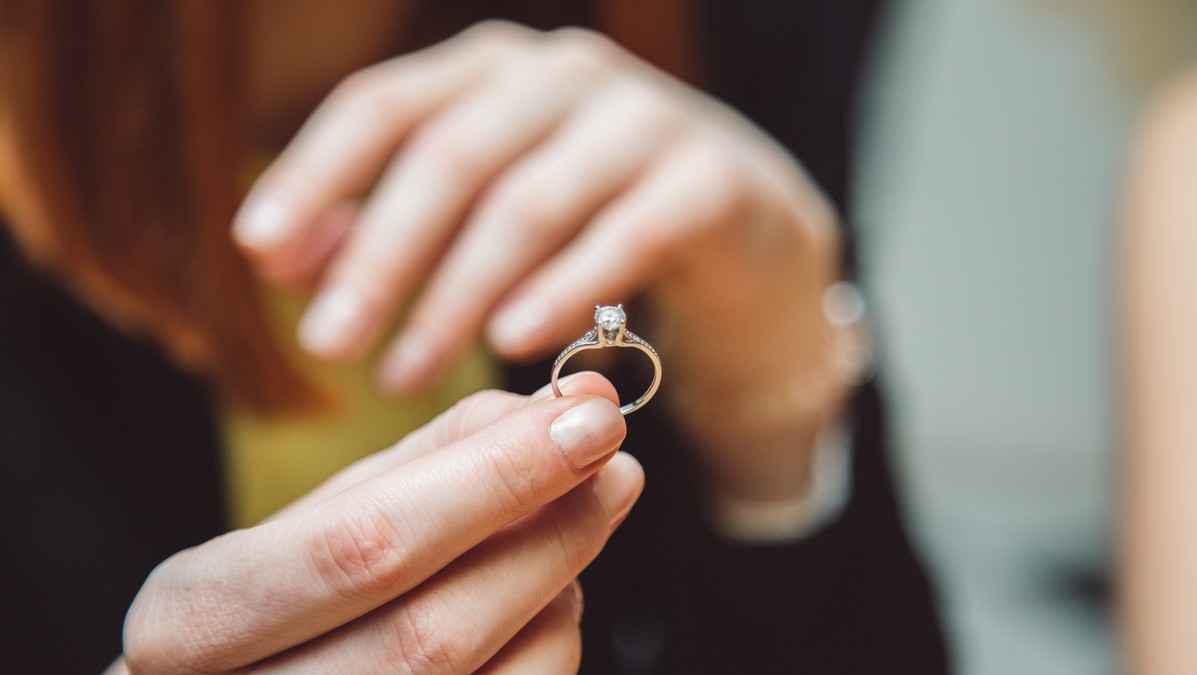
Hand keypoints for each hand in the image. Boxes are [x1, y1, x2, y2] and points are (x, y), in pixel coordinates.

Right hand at [112, 372, 640, 673]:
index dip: (491, 480)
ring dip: (558, 589)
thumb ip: (425, 460)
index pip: (364, 547)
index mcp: (192, 623)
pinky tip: (546, 598)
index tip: (586, 419)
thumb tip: (549, 412)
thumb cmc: (269, 611)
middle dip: (548, 533)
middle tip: (616, 462)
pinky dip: (553, 641)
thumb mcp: (310, 520)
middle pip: (434, 634)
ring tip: (567, 527)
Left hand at [235, 20, 843, 504]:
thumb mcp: (481, 220)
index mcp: (493, 71)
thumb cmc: (591, 227)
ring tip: (406, 374)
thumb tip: (288, 258)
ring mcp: (644, 118)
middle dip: (379, 258)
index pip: (383, 104)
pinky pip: (623, 236)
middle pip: (449, 157)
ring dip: (456, 297)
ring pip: (528, 203)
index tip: (258, 252)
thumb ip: (387, 228)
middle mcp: (564, 75)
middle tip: (327, 345)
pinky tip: (512, 344)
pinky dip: (561, 290)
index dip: (314, 175)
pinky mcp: (710, 178)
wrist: (742, 237)